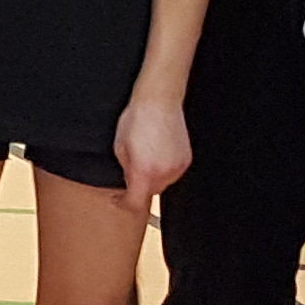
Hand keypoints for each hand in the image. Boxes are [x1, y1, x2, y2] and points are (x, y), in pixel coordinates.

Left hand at [115, 90, 193, 215]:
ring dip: (153, 177)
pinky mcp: (186, 160)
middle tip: (132, 168)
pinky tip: (158, 152)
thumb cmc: (136, 119)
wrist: (159, 100)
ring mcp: (177, 167)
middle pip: (150, 192)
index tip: (119, 200)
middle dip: (139, 185)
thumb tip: (128, 182)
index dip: (124, 204)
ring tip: (146, 155)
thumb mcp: (120, 147)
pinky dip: (165, 169)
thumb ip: (125, 170)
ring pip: (163, 183)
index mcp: (144, 171)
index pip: (135, 202)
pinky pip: (173, 173)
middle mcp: (163, 172)